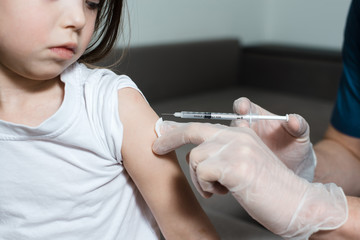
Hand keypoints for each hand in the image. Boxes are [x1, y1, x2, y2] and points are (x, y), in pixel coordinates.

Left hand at [152, 121, 347, 238]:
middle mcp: (238, 136)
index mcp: (240, 134)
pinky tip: (223, 192)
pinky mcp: (236, 166)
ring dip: (199, 178)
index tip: (162, 133)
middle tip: (156, 147)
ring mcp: (237, 149)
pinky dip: (207, 186)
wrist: (298, 204)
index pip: (202, 126)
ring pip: (196, 158)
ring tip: (217, 188)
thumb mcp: (243, 164)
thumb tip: (195, 154)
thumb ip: (222, 154)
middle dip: (170, 138)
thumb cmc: (269, 189)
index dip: (178, 130)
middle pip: (193, 131)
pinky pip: (203, 173)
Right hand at [232, 97, 315, 180]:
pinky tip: (242, 162)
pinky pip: (230, 157)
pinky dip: (232, 158)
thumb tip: (292, 119)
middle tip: (244, 127)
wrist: (294, 170)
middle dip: (237, 124)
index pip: (244, 106)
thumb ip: (298, 124)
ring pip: (229, 140)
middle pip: (233, 122)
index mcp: (256, 115)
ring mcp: (239, 144)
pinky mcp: (237, 159)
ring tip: (243, 148)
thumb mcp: (301, 135)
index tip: (244, 109)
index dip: (242, 106)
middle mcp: (245, 128)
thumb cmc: (295, 147)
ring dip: (233, 142)